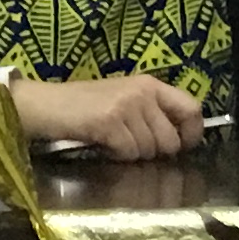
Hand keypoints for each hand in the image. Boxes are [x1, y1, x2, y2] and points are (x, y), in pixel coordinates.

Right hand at [7, 72, 205, 159]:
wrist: (46, 105)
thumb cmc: (84, 106)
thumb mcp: (124, 100)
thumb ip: (152, 113)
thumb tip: (181, 140)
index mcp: (150, 84)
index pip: (192, 108)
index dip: (192, 134)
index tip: (180, 146)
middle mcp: (142, 91)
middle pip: (171, 140)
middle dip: (154, 152)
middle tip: (131, 145)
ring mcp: (126, 105)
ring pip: (150, 150)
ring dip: (133, 154)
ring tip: (113, 141)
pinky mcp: (109, 121)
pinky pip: (129, 152)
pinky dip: (117, 155)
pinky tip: (103, 144)